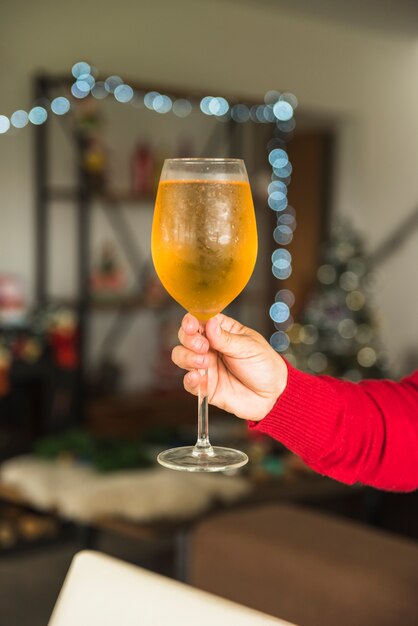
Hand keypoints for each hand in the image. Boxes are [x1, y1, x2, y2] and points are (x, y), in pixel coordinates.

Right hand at [172, 313, 287, 420]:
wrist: (273, 395)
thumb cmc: (264, 365)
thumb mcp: (248, 347)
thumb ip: (226, 338)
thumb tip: (210, 322)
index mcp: (221, 331)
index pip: (199, 320)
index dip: (191, 321)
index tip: (192, 325)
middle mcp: (210, 347)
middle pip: (185, 337)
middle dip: (189, 339)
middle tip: (202, 346)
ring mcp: (205, 366)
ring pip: (181, 357)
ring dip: (187, 357)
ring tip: (204, 362)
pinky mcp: (205, 386)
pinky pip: (188, 382)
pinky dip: (189, 379)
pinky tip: (198, 377)